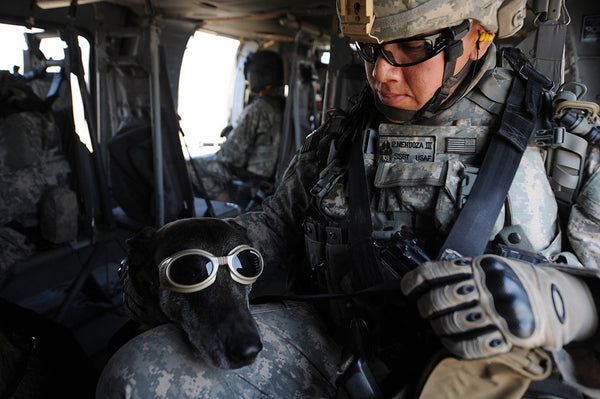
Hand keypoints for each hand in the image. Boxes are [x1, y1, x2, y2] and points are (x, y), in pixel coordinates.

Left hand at [401, 255, 597, 358]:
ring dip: (438, 328)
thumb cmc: (510, 282)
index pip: (435, 270)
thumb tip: (421, 282)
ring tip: (439, 326)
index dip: (413, 280)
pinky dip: (453, 346)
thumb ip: (459, 271)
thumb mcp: (486, 266)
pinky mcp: (507, 334)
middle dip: (425, 307)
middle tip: (425, 310)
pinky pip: (469, 346)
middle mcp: (488, 286)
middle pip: (439, 299)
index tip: (406, 289)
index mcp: (479, 266)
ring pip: (450, 323)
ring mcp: (498, 311)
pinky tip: (450, 341)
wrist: (551, 299)